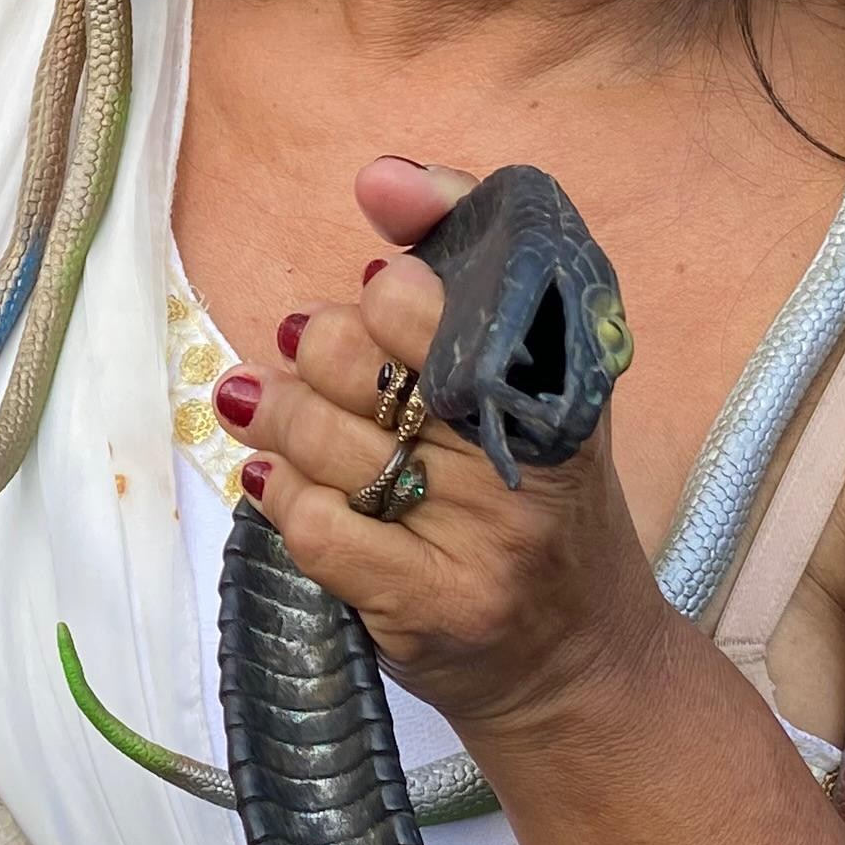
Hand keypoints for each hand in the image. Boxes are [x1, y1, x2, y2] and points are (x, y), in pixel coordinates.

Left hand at [219, 159, 669, 749]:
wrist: (581, 666)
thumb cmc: (542, 504)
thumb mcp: (534, 385)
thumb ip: (465, 274)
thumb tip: (381, 178)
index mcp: (562, 388)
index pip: (451, 296)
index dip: (387, 287)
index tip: (371, 286)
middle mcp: (531, 462)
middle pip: (370, 364)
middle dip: (318, 349)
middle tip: (307, 355)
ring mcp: (487, 542)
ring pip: (332, 443)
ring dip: (277, 418)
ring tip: (264, 408)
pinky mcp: (436, 608)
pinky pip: (319, 529)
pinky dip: (281, 498)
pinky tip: (276, 482)